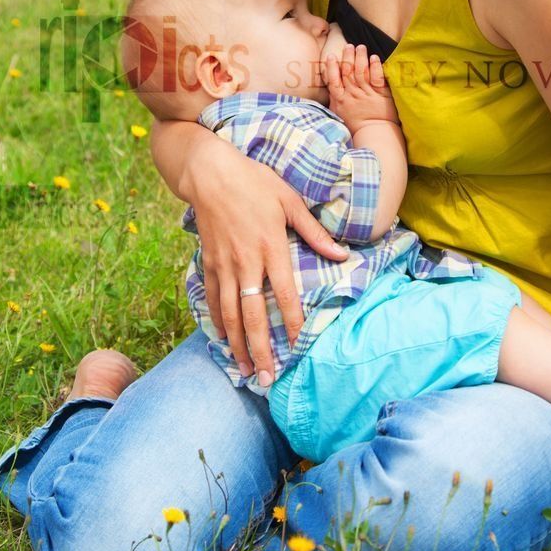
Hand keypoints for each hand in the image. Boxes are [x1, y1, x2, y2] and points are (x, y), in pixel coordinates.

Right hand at [186, 136, 348, 384]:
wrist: (210, 172)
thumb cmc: (255, 181)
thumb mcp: (289, 200)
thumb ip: (313, 232)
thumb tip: (341, 255)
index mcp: (271, 247)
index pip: (284, 294)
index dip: (291, 322)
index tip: (297, 346)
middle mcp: (246, 261)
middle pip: (252, 314)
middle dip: (260, 349)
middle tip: (266, 378)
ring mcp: (224, 264)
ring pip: (230, 313)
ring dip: (237, 344)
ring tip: (244, 370)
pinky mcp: (209, 262)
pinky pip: (212, 298)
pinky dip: (218, 321)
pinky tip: (224, 340)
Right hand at [323, 43, 399, 130]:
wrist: (374, 134)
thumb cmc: (356, 126)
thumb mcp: (339, 114)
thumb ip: (335, 100)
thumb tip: (330, 88)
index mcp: (341, 100)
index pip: (334, 81)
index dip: (332, 67)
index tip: (331, 56)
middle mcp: (353, 95)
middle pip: (348, 72)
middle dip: (348, 57)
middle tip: (349, 46)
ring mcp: (367, 94)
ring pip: (362, 72)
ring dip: (360, 58)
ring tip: (361, 47)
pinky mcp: (381, 94)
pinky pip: (377, 78)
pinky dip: (375, 67)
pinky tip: (374, 57)